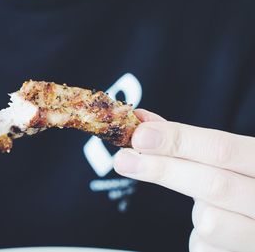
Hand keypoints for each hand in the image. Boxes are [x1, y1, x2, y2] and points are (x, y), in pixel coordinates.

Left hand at [114, 109, 254, 251]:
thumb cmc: (240, 185)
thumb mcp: (224, 160)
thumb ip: (186, 143)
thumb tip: (142, 124)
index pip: (222, 148)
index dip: (179, 141)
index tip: (141, 135)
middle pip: (213, 184)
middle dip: (162, 170)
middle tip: (124, 161)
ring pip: (210, 220)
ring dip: (196, 211)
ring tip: (209, 207)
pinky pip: (205, 246)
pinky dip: (201, 236)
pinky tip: (218, 231)